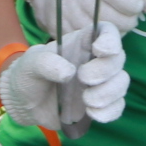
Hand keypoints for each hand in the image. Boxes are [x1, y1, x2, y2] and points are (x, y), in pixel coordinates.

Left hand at [0, 25, 128, 128]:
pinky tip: (92, 114)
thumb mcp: (30, 64)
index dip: (111, 38)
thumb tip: (69, 72)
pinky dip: (109, 112)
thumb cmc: (28, 75)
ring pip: (121, 83)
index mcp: (81, 43)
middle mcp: (95, 60)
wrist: (24, 103)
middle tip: (83, 79)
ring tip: (86, 101)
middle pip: (118, 59)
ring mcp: (99, 83)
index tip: (99, 51)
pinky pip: (116, 107)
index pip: (106, 31)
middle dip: (105, 71)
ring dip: (109, 93)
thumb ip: (46, 62)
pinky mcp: (99, 104)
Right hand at [17, 0, 145, 53]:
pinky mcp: (63, 33)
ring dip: (116, 33)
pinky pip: (92, 44)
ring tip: (112, 23)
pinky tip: (98, 33)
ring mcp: (69, 16)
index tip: (135, 5)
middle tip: (125, 16)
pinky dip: (99, 42)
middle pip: (119, 21)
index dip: (134, 4)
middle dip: (128, 20)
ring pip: (107, 36)